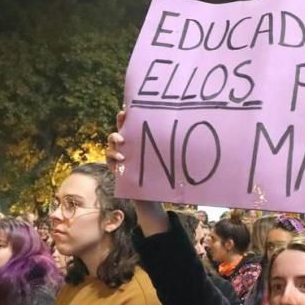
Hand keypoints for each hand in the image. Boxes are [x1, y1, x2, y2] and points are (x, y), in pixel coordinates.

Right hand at [105, 109, 168, 235]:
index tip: (130, 108)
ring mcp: (119, 156)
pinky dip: (113, 156)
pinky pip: (109, 158)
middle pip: (119, 128)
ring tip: (122, 142)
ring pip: (111, 142)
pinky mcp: (115, 167)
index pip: (132, 124)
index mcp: (138, 141)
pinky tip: (122, 158)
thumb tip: (195, 138)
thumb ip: (173, 150)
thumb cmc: (159, 176)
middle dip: (119, 121)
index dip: (130, 115)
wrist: (151, 196)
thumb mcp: (166, 161)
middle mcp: (127, 146)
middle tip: (123, 116)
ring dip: (114, 139)